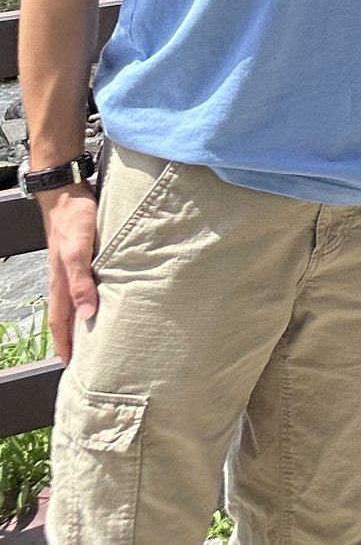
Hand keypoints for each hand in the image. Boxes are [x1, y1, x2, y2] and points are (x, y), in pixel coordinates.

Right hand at [38, 186, 98, 359]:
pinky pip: (82, 285)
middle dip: (72, 339)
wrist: (66, 192)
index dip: (66, 345)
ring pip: (74, 301)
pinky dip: (88, 298)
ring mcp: (70, 267)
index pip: (61, 322)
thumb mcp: (79, 250)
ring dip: (81, 319)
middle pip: (66, 315)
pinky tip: (99, 298)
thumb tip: (87, 313)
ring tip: (93, 335)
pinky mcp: (80, 255)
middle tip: (84, 359)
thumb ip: (81, 281)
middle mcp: (63, 278)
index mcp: (61, 282)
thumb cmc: (73, 218)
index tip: (71, 368)